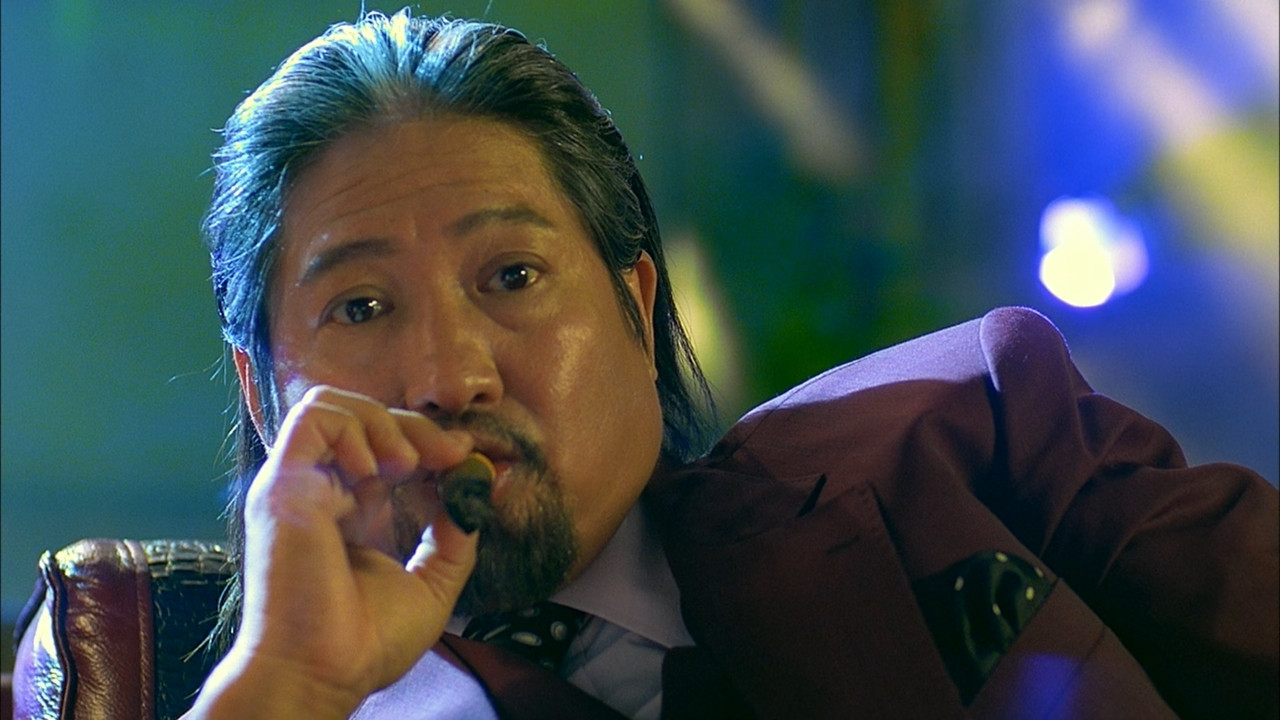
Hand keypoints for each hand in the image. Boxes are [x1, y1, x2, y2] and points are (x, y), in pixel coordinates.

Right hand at [187, 386, 477, 718]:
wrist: (325, 672)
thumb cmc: (366, 642)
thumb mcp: (432, 582)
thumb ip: (454, 534)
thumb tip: (477, 488)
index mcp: (348, 509)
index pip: (383, 444)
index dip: (427, 439)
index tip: (464, 459)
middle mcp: (320, 490)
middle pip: (362, 416)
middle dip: (416, 426)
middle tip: (450, 455)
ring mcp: (298, 484)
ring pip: (331, 404)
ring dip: (381, 422)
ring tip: (405, 466)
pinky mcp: (283, 484)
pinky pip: (311, 419)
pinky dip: (353, 428)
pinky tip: (376, 468)